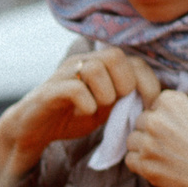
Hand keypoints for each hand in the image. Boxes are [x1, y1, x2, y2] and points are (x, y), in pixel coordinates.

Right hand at [0, 47, 161, 186]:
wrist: (34, 129)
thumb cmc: (71, 116)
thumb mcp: (105, 108)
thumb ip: (125, 99)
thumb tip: (153, 100)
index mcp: (99, 66)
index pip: (133, 61)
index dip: (147, 82)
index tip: (148, 105)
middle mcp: (82, 63)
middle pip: (115, 56)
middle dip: (125, 83)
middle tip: (120, 104)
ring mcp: (65, 74)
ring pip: (96, 68)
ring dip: (106, 93)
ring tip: (100, 108)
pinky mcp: (51, 91)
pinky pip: (75, 88)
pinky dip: (87, 102)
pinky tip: (85, 112)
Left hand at [122, 89, 187, 186]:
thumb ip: (176, 113)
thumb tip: (157, 115)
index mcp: (172, 102)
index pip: (155, 104)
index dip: (165, 117)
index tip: (177, 127)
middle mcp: (156, 119)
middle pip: (141, 121)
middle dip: (153, 132)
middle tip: (171, 144)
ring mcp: (147, 143)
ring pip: (132, 140)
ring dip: (144, 147)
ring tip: (165, 156)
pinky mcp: (144, 165)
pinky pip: (130, 159)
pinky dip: (140, 164)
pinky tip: (158, 166)